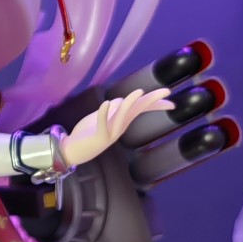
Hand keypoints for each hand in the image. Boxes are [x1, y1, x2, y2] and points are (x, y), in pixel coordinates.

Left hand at [58, 87, 173, 167]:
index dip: (155, 103)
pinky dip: (104, 113)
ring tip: (139, 92)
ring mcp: (111, 132)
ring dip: (130, 104)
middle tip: (167, 91)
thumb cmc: (88, 133)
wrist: (72, 150)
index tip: (170, 97)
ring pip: (122, 116)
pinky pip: (103, 124)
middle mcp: (120, 126)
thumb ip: (113, 110)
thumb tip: (121, 100)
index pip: (142, 108)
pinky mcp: (99, 137)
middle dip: (152, 100)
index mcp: (122, 121)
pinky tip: (106, 103)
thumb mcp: (102, 118)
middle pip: (138, 110)